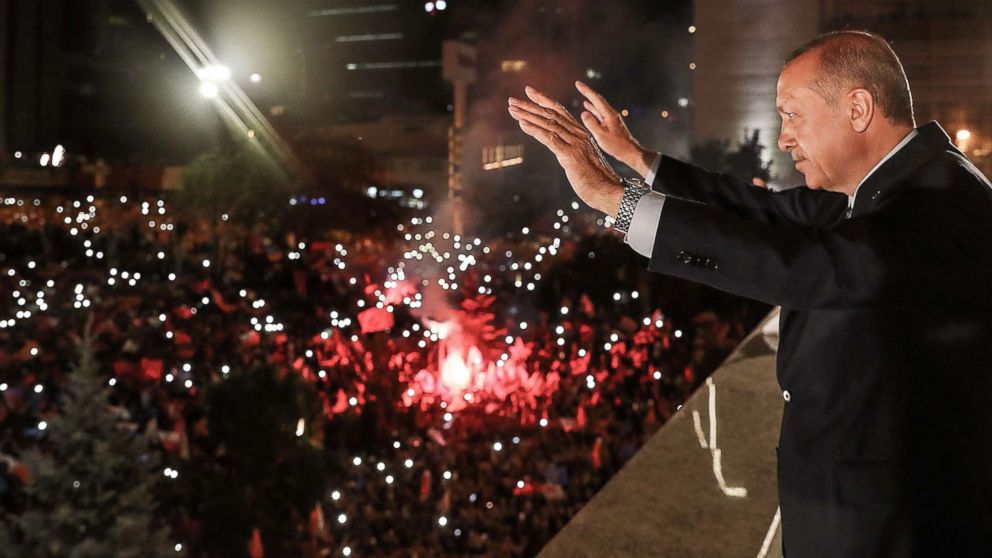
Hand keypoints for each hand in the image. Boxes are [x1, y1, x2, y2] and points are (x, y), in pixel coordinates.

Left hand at [508, 86, 622, 215]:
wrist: (608, 191)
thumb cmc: (594, 179)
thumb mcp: (580, 160)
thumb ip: (569, 150)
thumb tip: (558, 149)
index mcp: (580, 133)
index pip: (560, 111)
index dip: (543, 100)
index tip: (529, 91)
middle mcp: (578, 134)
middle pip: (551, 114)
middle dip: (530, 106)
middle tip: (512, 100)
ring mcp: (575, 143)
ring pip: (548, 124)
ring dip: (528, 116)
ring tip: (512, 110)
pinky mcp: (570, 155)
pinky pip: (549, 139)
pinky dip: (534, 130)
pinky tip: (522, 124)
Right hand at [575, 81, 654, 177]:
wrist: (629, 151)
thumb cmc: (616, 145)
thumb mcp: (601, 135)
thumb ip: (591, 124)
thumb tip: (584, 113)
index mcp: (608, 114)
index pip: (595, 99)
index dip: (586, 90)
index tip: (578, 84)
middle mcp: (610, 113)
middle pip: (598, 99)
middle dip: (588, 92)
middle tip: (578, 85)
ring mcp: (611, 118)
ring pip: (599, 106)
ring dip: (591, 100)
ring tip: (583, 95)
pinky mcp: (611, 123)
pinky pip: (600, 113)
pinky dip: (593, 109)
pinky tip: (588, 108)